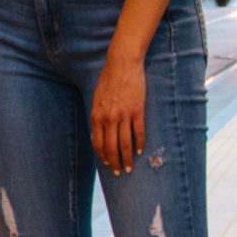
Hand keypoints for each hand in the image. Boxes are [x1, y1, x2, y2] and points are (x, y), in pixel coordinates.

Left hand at [91, 49, 145, 174]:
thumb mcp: (96, 98)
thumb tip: (98, 134)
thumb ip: (97, 117)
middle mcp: (109, 118)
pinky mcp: (137, 111)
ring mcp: (124, 115)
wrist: (122, 64)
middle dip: (115, 163)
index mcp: (97, 116)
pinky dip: (139, 144)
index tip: (107, 164)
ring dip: (127, 159)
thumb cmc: (108, 80)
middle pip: (111, 147)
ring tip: (130, 168)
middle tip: (119, 172)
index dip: (103, 156)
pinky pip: (138, 132)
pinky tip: (140, 151)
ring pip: (125, 144)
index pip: (98, 143)